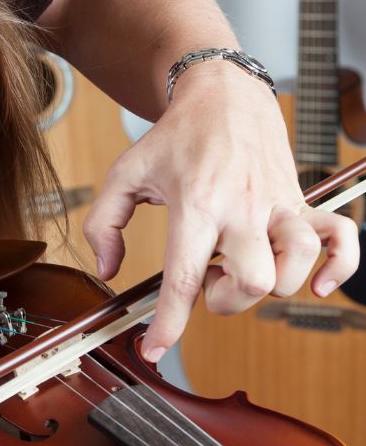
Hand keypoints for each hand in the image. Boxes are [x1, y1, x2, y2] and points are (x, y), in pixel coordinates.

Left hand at [84, 64, 360, 360]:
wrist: (222, 95)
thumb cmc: (173, 139)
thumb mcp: (124, 175)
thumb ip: (103, 224)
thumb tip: (107, 270)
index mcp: (195, 205)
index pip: (184, 277)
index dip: (169, 323)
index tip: (155, 349)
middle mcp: (242, 209)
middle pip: (251, 284)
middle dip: (225, 301)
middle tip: (207, 279)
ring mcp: (278, 206)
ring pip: (294, 268)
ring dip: (268, 286)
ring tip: (241, 267)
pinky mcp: (302, 201)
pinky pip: (343, 239)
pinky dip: (341, 267)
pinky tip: (319, 283)